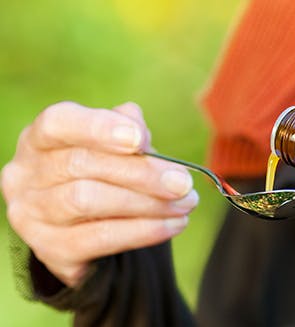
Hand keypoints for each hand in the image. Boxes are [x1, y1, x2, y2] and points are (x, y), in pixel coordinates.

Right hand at [1, 102, 197, 286]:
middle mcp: (24, 174)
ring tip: (185, 204)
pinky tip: (173, 225)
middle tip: (183, 183)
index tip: (140, 139)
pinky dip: (144, 231)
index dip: (99, 127)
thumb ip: (128, 132)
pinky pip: (100, 239)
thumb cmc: (104, 176)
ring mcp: (31, 214)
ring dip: (148, 204)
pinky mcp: (50, 249)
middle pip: (82, 165)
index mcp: (40, 138)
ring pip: (88, 201)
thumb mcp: (116, 149)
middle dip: (142, 173)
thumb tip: (138, 127)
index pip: (59, 122)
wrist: (86, 231)